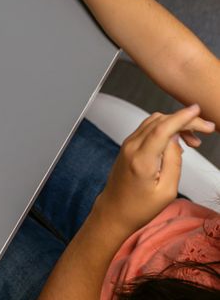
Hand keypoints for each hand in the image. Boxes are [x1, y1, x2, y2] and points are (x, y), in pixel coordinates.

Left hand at [96, 105, 214, 238]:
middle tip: (205, 128)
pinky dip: (165, 128)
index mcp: (142, 159)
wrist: (114, 210)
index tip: (196, 110)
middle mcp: (132, 146)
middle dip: (184, 120)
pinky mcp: (128, 144)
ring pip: (154, 122)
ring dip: (175, 124)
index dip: (181, 117)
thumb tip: (177, 139)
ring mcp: (128, 143)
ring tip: (194, 140)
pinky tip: (177, 141)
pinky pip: (149, 128)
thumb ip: (174, 162)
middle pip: (160, 121)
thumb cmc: (140, 207)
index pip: (162, 129)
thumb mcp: (166, 191)